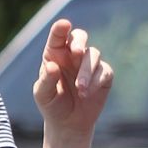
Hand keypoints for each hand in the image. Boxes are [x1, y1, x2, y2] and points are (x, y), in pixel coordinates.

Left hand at [32, 18, 112, 137]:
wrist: (68, 123)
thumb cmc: (52, 105)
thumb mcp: (43, 95)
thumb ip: (46, 80)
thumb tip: (52, 66)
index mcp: (55, 54)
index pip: (58, 37)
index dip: (60, 29)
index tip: (63, 25)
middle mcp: (73, 55)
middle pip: (80, 36)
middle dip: (79, 41)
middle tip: (77, 53)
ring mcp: (89, 63)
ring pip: (93, 55)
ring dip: (86, 72)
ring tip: (80, 89)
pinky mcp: (103, 74)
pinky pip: (104, 71)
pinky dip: (96, 81)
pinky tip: (87, 94)